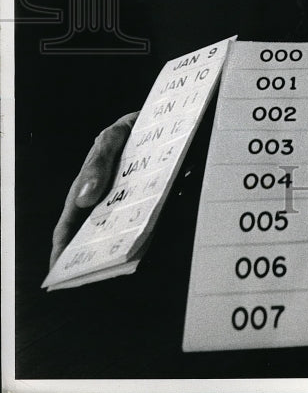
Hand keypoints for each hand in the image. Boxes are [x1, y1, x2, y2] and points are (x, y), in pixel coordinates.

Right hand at [49, 111, 138, 268]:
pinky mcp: (151, 199)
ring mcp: (129, 200)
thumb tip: (85, 200)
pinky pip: (147, 220)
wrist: (164, 119)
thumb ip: (98, 164)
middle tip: (95, 273)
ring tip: (123, 261)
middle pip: (95, 232)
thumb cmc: (128, 130)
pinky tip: (150, 240)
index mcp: (87, 186)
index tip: (57, 272)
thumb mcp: (111, 139)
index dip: (61, 248)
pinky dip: (147, 230)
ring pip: (121, 229)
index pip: (69, 223)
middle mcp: (106, 198)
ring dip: (122, 244)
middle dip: (93, 253)